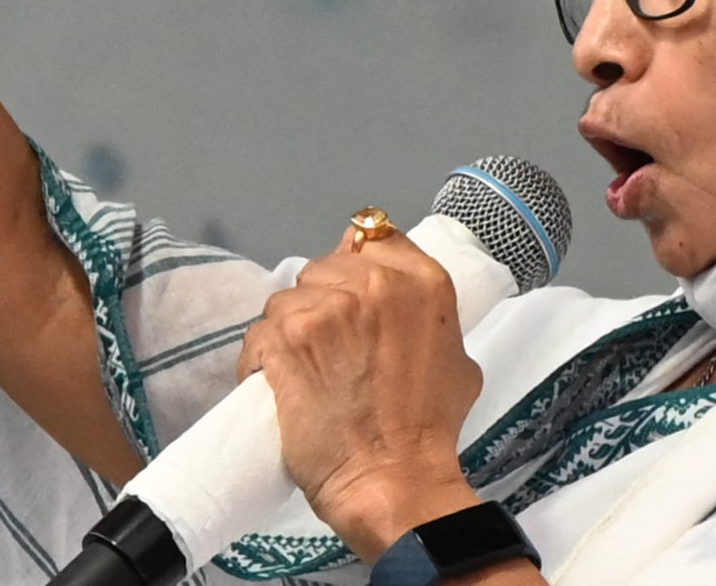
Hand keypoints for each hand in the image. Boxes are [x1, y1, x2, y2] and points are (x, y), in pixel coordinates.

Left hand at [237, 229, 484, 559]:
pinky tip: (274, 384)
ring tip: (304, 372)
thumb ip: (428, 316)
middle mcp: (373, 284)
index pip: (372, 236)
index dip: (355, 265)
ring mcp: (326, 308)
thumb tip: (400, 298)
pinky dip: (260, 361)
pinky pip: (258, 335)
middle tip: (328, 348)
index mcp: (421, 281)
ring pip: (286, 300)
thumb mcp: (457, 359)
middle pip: (323, 268)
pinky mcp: (286, 338)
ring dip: (288, 332)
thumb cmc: (428, 429)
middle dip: (319, 302)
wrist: (393, 478)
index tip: (348, 294)